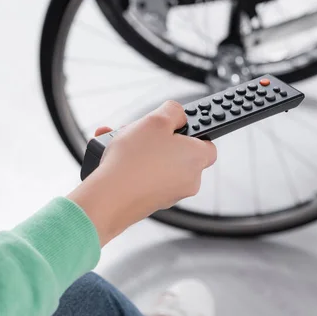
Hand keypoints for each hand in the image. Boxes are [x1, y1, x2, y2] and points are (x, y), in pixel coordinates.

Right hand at [68, 100, 216, 244]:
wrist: (110, 198)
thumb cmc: (135, 161)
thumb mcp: (156, 119)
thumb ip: (173, 111)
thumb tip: (178, 115)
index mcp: (197, 158)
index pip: (206, 142)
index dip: (191, 131)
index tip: (175, 123)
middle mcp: (189, 180)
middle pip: (177, 152)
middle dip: (158, 139)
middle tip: (141, 130)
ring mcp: (170, 194)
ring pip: (157, 164)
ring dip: (140, 150)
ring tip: (120, 142)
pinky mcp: (151, 204)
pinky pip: (144, 178)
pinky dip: (131, 166)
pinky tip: (112, 158)